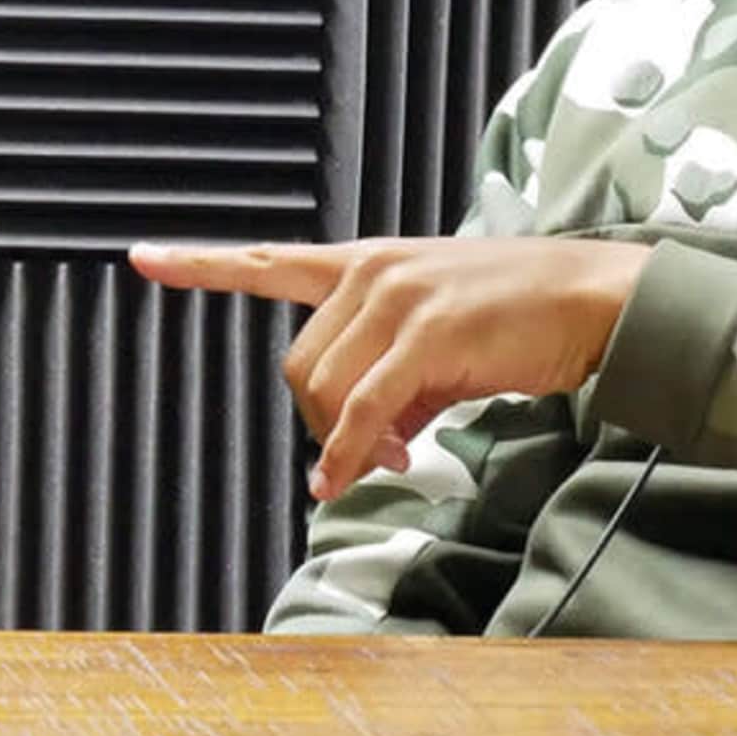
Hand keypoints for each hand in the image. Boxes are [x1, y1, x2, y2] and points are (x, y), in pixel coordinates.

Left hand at [130, 236, 651, 501]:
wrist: (595, 300)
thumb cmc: (520, 320)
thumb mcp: (438, 345)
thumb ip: (389, 382)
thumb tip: (363, 448)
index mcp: (367, 264)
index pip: (269, 262)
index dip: (201, 264)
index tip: (141, 257)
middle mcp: (371, 271)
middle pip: (300, 367)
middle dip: (323, 422)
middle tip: (375, 452)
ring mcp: (397, 297)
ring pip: (325, 391)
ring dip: (349, 441)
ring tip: (397, 454)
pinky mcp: (426, 333)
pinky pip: (362, 412)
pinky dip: (350, 455)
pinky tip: (355, 478)